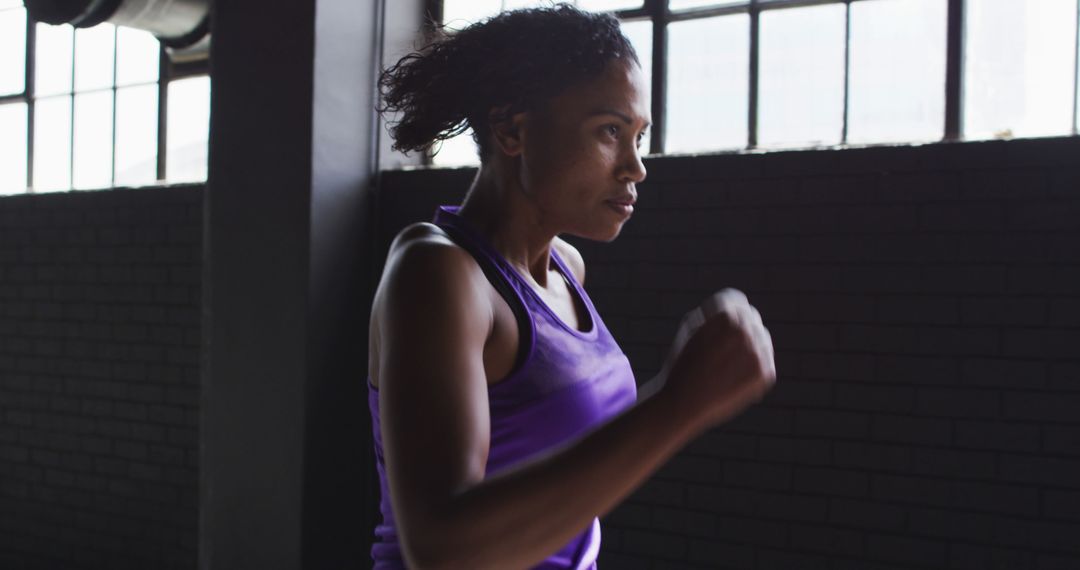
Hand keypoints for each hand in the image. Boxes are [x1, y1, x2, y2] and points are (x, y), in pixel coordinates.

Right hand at [658, 289, 776, 430]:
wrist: (682, 403)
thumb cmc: (682, 365)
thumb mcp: (693, 328)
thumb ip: (717, 314)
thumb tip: (740, 310)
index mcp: (723, 314)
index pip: (736, 300)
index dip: (726, 311)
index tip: (718, 325)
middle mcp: (744, 330)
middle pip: (750, 317)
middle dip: (737, 330)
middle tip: (720, 350)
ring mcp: (757, 352)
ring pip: (761, 339)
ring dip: (747, 347)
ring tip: (725, 365)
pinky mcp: (765, 374)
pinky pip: (765, 361)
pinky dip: (751, 368)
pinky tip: (733, 377)